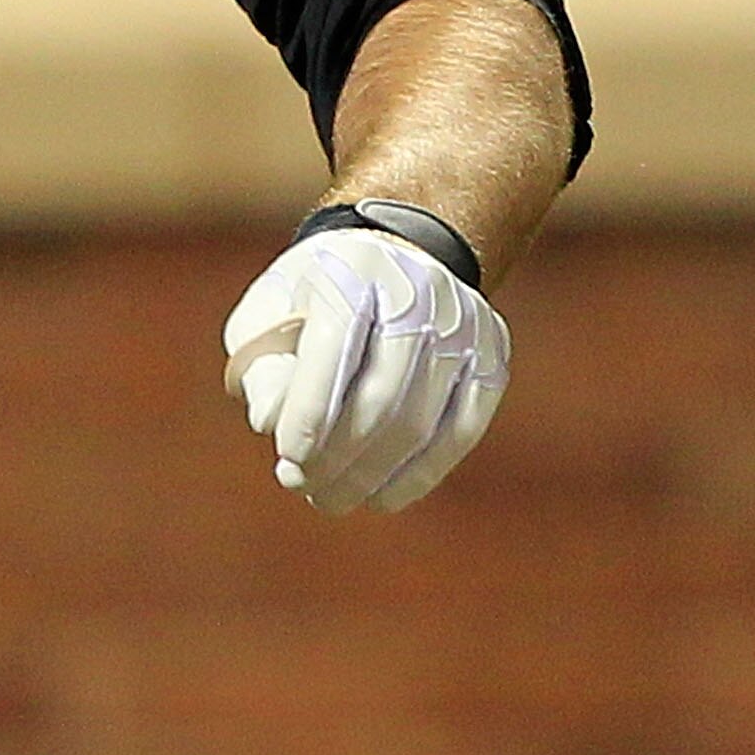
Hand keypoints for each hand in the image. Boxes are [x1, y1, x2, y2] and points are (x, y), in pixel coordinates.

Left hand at [221, 223, 509, 518]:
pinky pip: (460, 431)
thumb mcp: (268, 314)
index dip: (309, 414)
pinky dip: (419, 474)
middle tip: (305, 487)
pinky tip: (381, 496)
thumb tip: (271, 424)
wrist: (396, 257)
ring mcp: (464, 324)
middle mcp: (418, 290)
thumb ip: (261, 367)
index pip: (333, 350)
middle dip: (338, 457)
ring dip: (371, 475)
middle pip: (381, 397)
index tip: (289, 459)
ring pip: (420, 423)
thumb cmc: (316, 300)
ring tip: (332, 497)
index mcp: (353, 271)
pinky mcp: (492, 357)